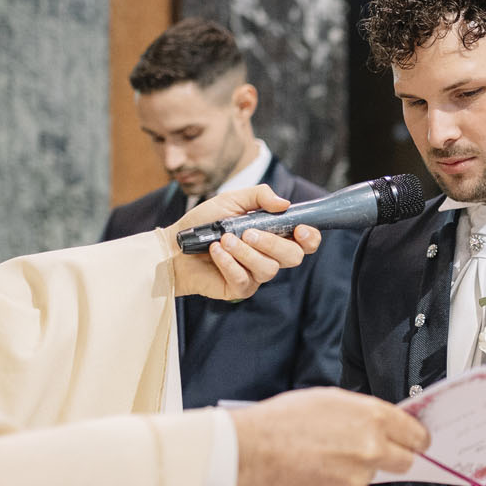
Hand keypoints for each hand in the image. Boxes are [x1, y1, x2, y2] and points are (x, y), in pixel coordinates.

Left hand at [164, 185, 320, 300]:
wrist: (174, 245)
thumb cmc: (204, 223)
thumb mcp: (231, 201)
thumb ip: (259, 196)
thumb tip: (284, 203)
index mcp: (273, 235)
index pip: (305, 242)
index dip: (310, 237)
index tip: (299, 229)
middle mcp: (269, 257)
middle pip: (293, 257)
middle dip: (272, 243)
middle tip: (248, 232)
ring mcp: (255, 275)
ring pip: (268, 269)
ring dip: (245, 252)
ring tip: (224, 240)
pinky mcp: (239, 289)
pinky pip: (244, 279)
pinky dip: (229, 263)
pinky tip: (215, 252)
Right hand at [230, 389, 429, 485]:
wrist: (256, 451)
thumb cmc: (286, 421)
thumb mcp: (332, 400)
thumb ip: (364, 414)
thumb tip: (384, 422)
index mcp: (374, 417)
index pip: (417, 434)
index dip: (418, 440)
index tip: (416, 443)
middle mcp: (373, 446)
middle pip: (406, 460)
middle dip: (396, 458)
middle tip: (377, 454)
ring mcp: (360, 474)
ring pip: (374, 474)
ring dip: (361, 469)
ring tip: (329, 457)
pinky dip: (341, 482)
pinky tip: (319, 470)